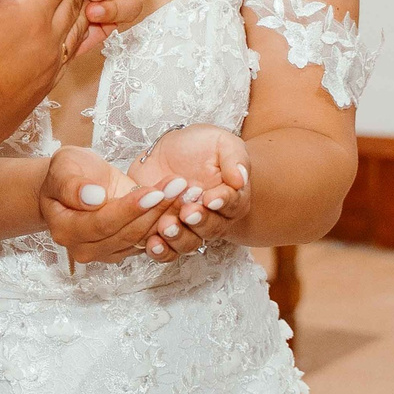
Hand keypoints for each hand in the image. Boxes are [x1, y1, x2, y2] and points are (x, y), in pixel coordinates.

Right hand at [37, 148, 173, 265]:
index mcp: (66, 230)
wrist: (74, 182)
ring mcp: (106, 251)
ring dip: (167, 214)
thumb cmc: (66, 173)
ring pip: (142, 237)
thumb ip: (72, 185)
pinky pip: (149, 237)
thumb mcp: (63, 167)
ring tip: (185, 190)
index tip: (153, 192)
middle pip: (127, 233)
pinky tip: (182, 200)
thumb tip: (93, 198)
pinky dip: (167, 219)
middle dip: (155, 209)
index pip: (102, 223)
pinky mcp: (124, 248)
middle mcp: (85, 247)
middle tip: (178, 186)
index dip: (130, 209)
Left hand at [127, 125, 248, 259]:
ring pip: (189, 243)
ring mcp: (189, 229)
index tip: (211, 198)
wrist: (168, 152)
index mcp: (232, 198)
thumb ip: (234, 157)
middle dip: (199, 221)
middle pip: (212, 229)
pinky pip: (167, 251)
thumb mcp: (220, 141)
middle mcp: (214, 218)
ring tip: (166, 225)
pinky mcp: (165, 234)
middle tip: (187, 211)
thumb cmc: (200, 146)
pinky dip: (160, 251)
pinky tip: (152, 243)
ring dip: (178, 237)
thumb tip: (241, 179)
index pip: (233, 204)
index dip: (223, 203)